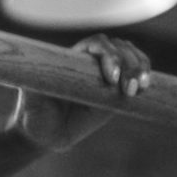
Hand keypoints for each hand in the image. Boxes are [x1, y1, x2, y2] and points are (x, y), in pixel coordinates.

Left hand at [8, 34, 147, 151]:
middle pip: (120, 48)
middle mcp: (92, 61)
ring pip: (132, 57)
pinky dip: (145, 75)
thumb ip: (31, 87)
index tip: (109, 79)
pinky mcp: (118, 89)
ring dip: (140, 69)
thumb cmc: (34, 115)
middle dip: (129, 65)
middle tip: (129, 89)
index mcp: (72, 57)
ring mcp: (108, 73)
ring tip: (139, 89)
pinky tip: (146, 87)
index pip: (97, 43)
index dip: (108, 55)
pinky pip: (136, 73)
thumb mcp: (30, 101)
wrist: (44, 133)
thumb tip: (30, 74)